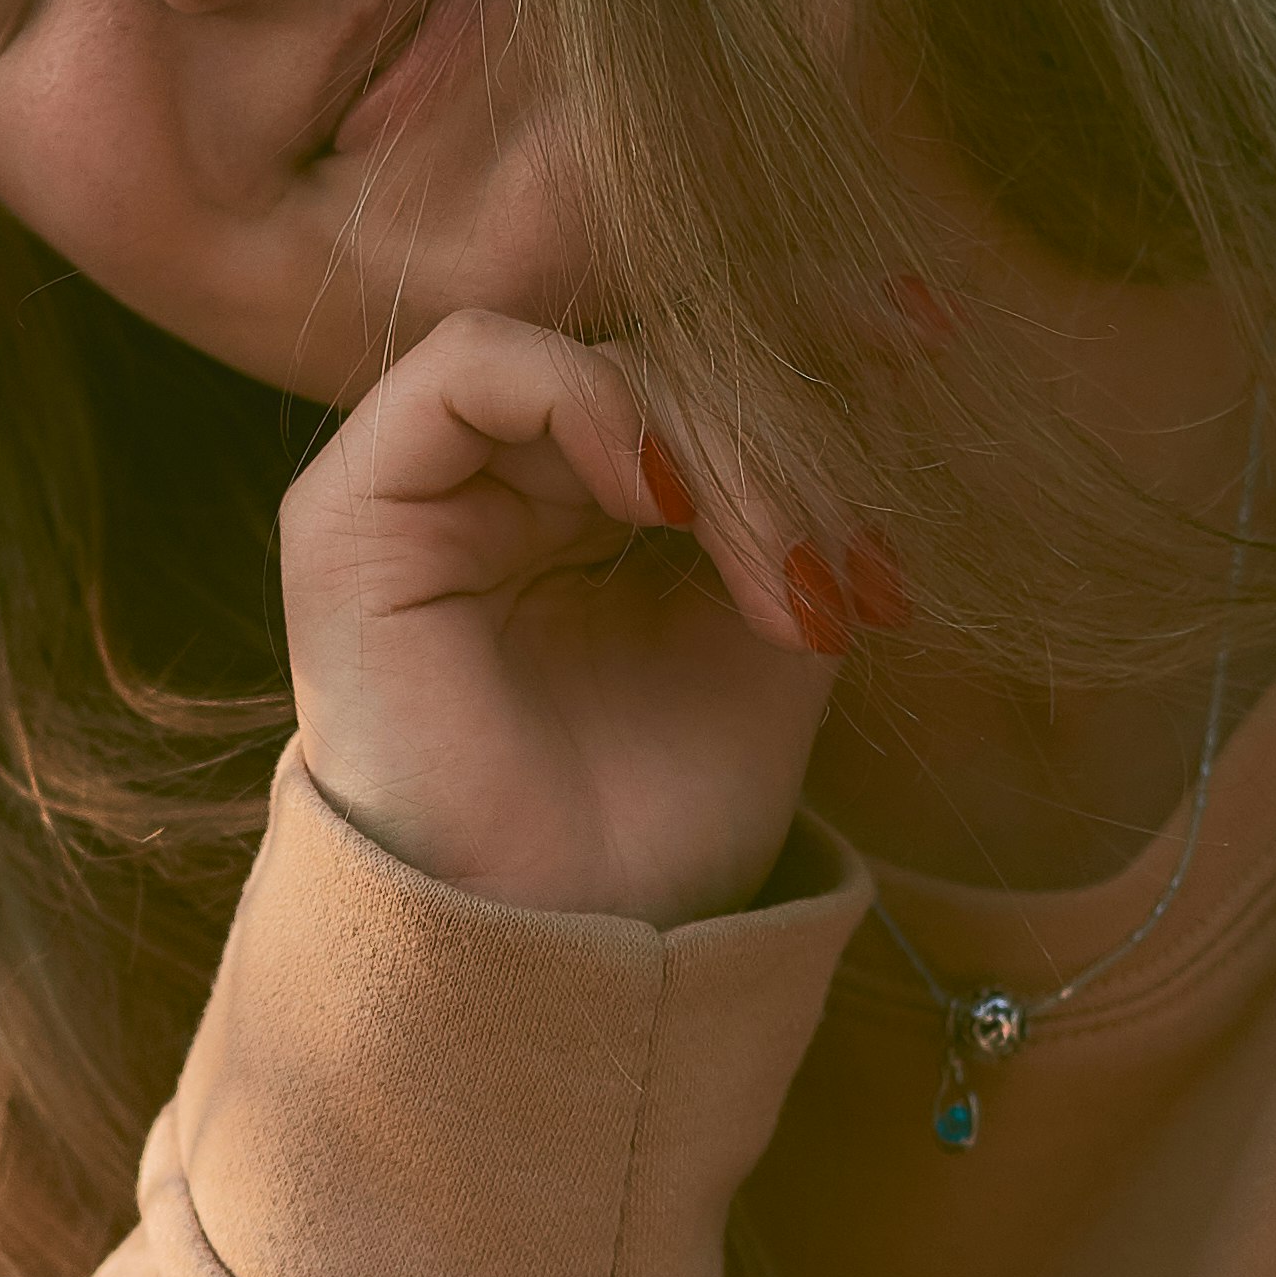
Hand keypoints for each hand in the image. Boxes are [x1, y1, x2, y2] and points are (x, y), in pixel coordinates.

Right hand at [280, 308, 853, 924]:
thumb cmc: (669, 815)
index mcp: (589, 500)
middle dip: (777, 432)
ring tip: (774, 569)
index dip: (807, 324)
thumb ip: (809, 485)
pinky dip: (590, 399)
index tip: (925, 331)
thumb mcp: (781, 618)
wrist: (573, 952)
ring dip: (707, 441)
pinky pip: (473, 367)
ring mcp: (422, 487)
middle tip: (841, 557)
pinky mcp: (350, 509)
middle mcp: (500, 479)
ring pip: (589, 360)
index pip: (693, 353)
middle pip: (655, 350)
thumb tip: (896, 336)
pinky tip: (660, 492)